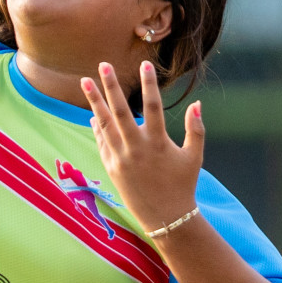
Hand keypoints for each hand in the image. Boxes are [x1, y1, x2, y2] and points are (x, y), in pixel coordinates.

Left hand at [82, 61, 203, 233]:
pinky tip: (93, 111)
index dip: (149, 85)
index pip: (152, 107)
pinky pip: (101, 141)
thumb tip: (197, 104)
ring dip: (94, 102)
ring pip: (104, 124)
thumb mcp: (195, 157)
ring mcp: (120, 158)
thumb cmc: (183, 185)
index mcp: (158, 143)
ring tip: (84, 81)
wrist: (165, 217)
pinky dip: (97, 126)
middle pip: (120, 111)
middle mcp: (136, 149)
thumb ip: (196, 129)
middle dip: (110, 86)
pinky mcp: (111, 167)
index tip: (145, 65)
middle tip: (102, 65)